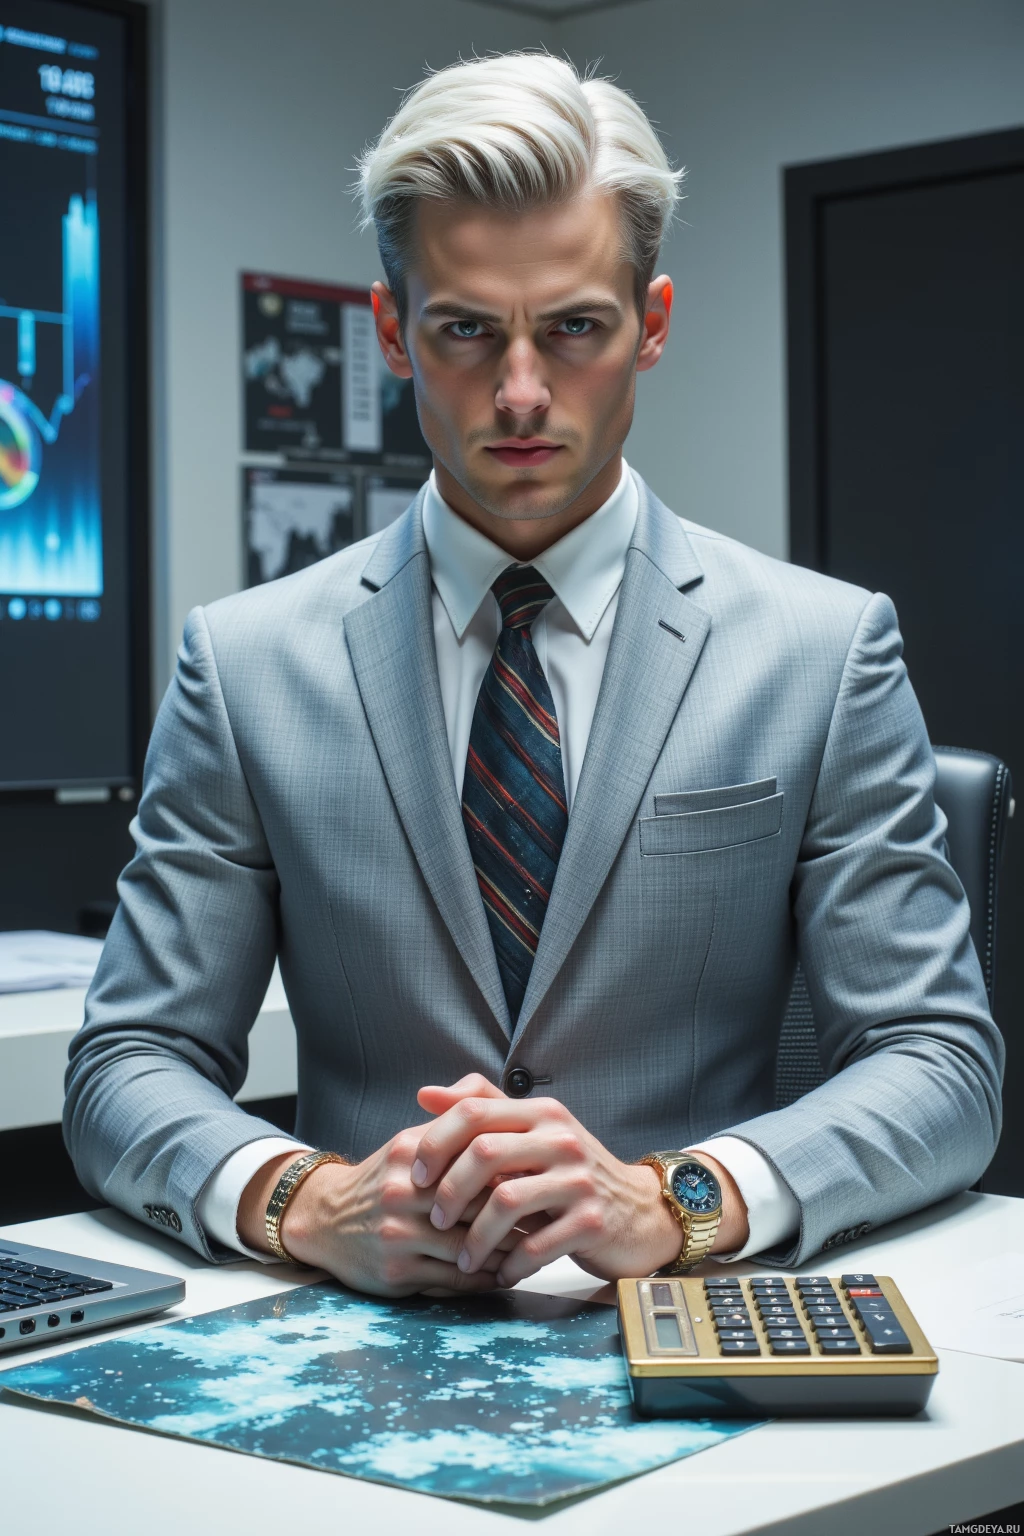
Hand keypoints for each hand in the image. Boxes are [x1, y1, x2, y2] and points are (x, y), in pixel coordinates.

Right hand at [235, 1128, 514, 1297]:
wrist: (324, 1219)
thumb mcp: (412, 1144)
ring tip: (535, 1248)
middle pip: (478, 1204)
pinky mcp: (396, 1271)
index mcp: (412, 1152)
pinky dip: (485, 1277)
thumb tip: (515, 1123)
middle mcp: (403, 1191)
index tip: (542, 1179)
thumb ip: (457, 1129)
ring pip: (471, 1246)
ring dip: (507, 1251)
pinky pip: (455, 1278)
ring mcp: (397, 1233)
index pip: (478, 1160)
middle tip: (549, 1216)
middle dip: (518, 1214)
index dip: (514, 1171)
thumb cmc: (384, 1180)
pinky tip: (504, 1272)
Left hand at [412, 1075, 748, 1284]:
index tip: (418, 1175)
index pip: (475, 1110)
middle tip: (435, 1220)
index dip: (437, 1141)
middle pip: (484, 1152)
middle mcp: (560, 1138)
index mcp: (540, 1113)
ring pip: (506, 1201)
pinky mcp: (593, 1221)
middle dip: (450, 1191)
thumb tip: (424, 1094)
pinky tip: (500, 1273)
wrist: (640, 1212)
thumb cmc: (570, 1174)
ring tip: (464, 1258)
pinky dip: (510, 1263)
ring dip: (475, 1237)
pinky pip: (537, 1245)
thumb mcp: (533, 1133)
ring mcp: (579, 1180)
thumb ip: (482, 1110)